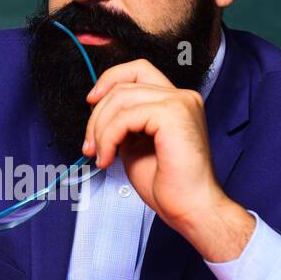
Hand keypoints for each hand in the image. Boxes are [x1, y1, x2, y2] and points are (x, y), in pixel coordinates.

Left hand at [84, 59, 255, 261]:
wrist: (190, 209)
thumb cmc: (168, 186)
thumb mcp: (136, 145)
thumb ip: (124, 123)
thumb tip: (98, 110)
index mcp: (176, 102)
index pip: (137, 70)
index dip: (109, 80)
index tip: (91, 103)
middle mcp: (182, 96)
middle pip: (124, 83)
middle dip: (98, 113)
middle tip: (89, 145)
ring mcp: (180, 102)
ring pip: (121, 98)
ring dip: (100, 129)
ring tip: (99, 155)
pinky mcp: (174, 114)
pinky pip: (126, 116)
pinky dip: (109, 137)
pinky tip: (108, 158)